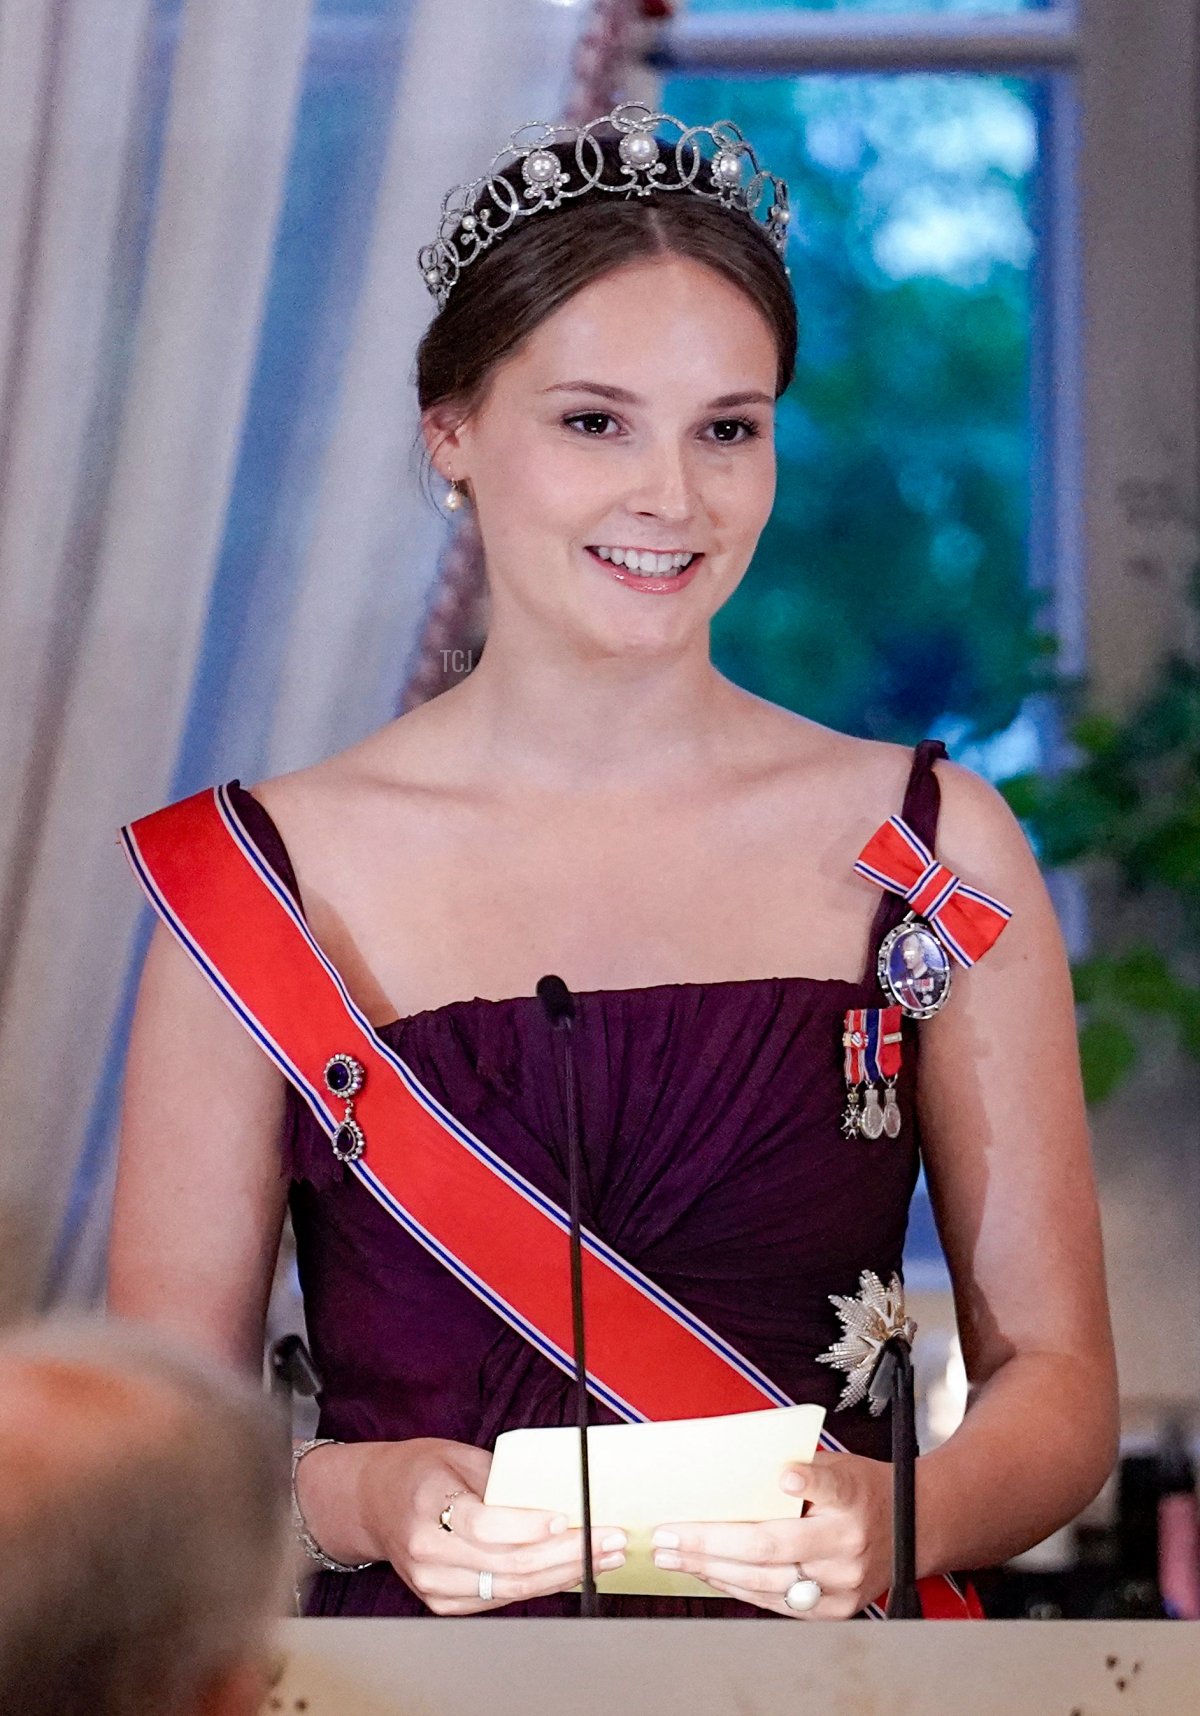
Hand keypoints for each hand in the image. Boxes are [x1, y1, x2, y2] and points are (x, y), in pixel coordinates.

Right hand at [360, 1438, 626, 1613]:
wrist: (375, 1503)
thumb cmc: (422, 1471)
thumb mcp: (459, 1456)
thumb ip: (504, 1481)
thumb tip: (561, 1497)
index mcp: (428, 1506)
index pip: (486, 1524)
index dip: (530, 1525)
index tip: (568, 1517)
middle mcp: (428, 1554)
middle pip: (508, 1565)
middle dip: (568, 1553)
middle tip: (610, 1539)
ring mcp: (434, 1585)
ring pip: (511, 1589)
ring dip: (565, 1574)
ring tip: (606, 1557)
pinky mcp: (443, 1603)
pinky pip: (501, 1599)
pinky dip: (542, 1586)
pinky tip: (572, 1570)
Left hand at [649, 1448, 892, 1618]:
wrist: (915, 1527)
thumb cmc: (861, 1489)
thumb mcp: (840, 1464)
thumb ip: (798, 1468)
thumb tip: (732, 1468)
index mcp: (854, 1496)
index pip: (833, 1486)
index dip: (809, 1482)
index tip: (786, 1474)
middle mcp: (851, 1544)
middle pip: (773, 1546)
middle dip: (710, 1543)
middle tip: (666, 1536)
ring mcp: (844, 1584)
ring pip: (767, 1582)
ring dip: (712, 1570)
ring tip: (673, 1557)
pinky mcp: (836, 1610)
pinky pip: (776, 1603)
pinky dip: (736, 1587)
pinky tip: (706, 1573)